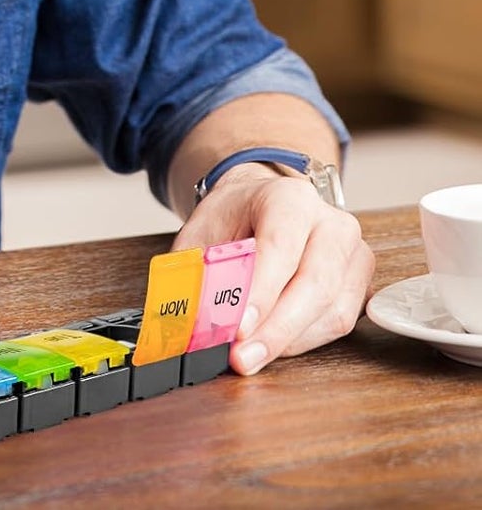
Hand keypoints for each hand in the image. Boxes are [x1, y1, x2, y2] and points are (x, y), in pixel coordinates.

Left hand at [173, 165, 373, 374]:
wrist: (256, 205)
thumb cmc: (232, 219)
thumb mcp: (202, 235)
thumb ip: (199, 274)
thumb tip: (194, 322)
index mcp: (289, 198)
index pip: (280, 247)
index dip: (260, 293)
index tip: (238, 328)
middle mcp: (330, 222)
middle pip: (316, 283)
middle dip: (277, 329)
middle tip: (242, 357)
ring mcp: (353, 252)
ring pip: (332, 311)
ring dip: (288, 341)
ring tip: (249, 355)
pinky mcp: (359, 282)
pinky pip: (339, 322)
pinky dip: (302, 341)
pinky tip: (272, 344)